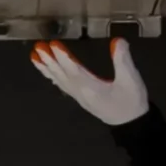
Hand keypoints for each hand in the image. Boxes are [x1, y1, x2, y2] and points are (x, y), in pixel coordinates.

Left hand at [30, 36, 149, 126]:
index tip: (53, 45)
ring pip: (60, 80)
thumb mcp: (131, 80)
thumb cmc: (131, 102)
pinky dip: (53, 76)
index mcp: (92, 88)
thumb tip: (118, 41)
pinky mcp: (80, 97)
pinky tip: (48, 71)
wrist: (131, 124)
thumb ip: (124, 60)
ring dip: (47, 68)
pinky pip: (63, 85)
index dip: (64, 57)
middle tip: (38, 47)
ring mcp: (79, 96)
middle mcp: (81, 92)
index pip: (74, 70)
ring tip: (34, 56)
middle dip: (49, 61)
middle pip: (62, 75)